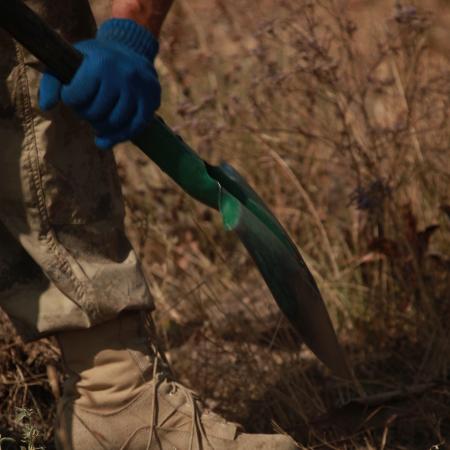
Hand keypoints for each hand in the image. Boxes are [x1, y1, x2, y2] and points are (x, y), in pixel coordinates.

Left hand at [39, 19, 160, 149]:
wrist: (132, 50)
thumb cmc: (95, 60)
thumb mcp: (72, 61)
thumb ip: (52, 82)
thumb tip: (46, 106)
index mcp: (100, 63)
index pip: (75, 98)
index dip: (71, 100)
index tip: (73, 95)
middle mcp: (122, 75)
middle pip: (95, 114)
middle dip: (87, 115)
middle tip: (88, 107)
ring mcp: (139, 90)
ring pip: (114, 124)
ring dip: (101, 127)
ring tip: (97, 120)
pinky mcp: (151, 102)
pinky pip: (133, 129)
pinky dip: (117, 138)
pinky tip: (105, 140)